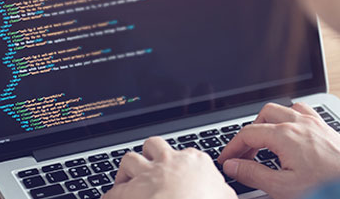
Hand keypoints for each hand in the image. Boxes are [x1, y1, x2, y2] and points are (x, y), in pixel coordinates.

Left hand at [103, 137, 236, 198]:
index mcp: (195, 162)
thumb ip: (222, 192)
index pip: (187, 154)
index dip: (182, 164)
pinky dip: (113, 197)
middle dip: (151, 155)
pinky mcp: (126, 192)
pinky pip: (113, 192)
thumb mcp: (226, 197)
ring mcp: (146, 174)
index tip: (182, 175)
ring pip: (130, 160)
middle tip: (152, 169)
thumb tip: (225, 195)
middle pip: (154, 145)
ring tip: (129, 184)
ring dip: (128, 172)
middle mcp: (168, 162)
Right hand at [217, 102, 339, 198]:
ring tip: (264, 143)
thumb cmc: (326, 184)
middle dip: (249, 133)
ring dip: (269, 122)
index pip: (248, 133)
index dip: (232, 148)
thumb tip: (232, 166)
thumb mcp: (282, 186)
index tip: (226, 161)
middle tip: (244, 155)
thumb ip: (253, 174)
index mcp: (285, 135)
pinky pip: (303, 112)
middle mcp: (300, 122)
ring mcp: (315, 122)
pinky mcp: (327, 127)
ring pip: (284, 109)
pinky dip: (290, 119)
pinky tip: (291, 134)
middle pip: (263, 115)